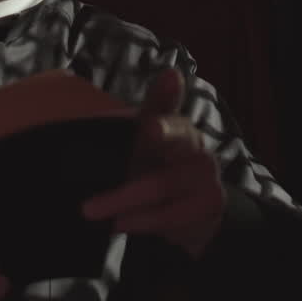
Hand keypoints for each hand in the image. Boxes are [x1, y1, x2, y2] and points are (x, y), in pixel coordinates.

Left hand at [82, 68, 225, 257]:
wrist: (186, 214)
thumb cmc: (152, 171)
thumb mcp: (134, 148)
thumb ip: (117, 128)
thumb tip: (93, 112)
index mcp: (170, 121)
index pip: (167, 102)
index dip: (167, 90)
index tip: (169, 76)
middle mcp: (193, 141)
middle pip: (174, 136)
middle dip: (160, 131)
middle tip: (146, 131)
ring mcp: (206, 171)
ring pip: (161, 184)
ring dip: (121, 200)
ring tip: (90, 210)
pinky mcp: (211, 200)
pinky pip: (171, 213)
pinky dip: (141, 221)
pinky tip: (119, 223)